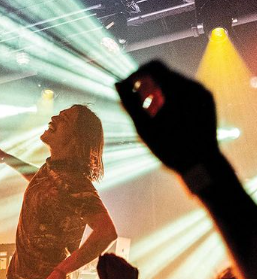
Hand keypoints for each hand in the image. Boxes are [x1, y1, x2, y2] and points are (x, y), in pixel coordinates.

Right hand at [97, 253, 139, 278]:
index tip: (103, 266)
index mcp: (114, 269)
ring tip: (115, 274)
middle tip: (108, 271)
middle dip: (110, 260)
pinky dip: (123, 267)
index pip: (107, 256)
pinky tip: (121, 276)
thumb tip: (100, 256)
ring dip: (117, 263)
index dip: (104, 259)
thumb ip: (100, 268)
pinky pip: (127, 264)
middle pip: (114, 256)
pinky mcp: (135, 270)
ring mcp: (131, 267)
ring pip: (121, 259)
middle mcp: (123, 266)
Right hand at [116, 60, 218, 174]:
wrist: (201, 164)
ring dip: (160, 93)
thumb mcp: (144, 127)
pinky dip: (173, 98)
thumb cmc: (170, 149)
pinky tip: (167, 117)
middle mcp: (192, 86)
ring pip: (175, 83)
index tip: (128, 88)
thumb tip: (117, 84)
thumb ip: (129, 103)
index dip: (137, 75)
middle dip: (148, 86)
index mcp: (176, 90)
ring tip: (152, 114)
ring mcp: (202, 92)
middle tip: (138, 104)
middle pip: (164, 74)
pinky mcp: (208, 100)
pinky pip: (187, 91)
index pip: (153, 67)